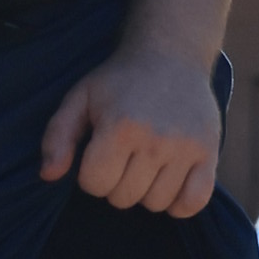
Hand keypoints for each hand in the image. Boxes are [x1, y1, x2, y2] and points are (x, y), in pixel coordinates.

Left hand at [40, 44, 220, 215]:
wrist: (170, 54)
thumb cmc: (119, 81)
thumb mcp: (79, 98)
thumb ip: (57, 136)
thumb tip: (49, 175)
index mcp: (119, 126)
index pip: (94, 184)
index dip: (90, 173)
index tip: (99, 152)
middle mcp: (155, 139)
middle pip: (124, 198)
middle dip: (116, 182)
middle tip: (124, 155)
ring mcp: (185, 147)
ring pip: (156, 204)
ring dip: (145, 191)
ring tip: (146, 163)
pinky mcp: (209, 152)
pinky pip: (193, 202)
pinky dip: (179, 204)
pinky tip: (170, 184)